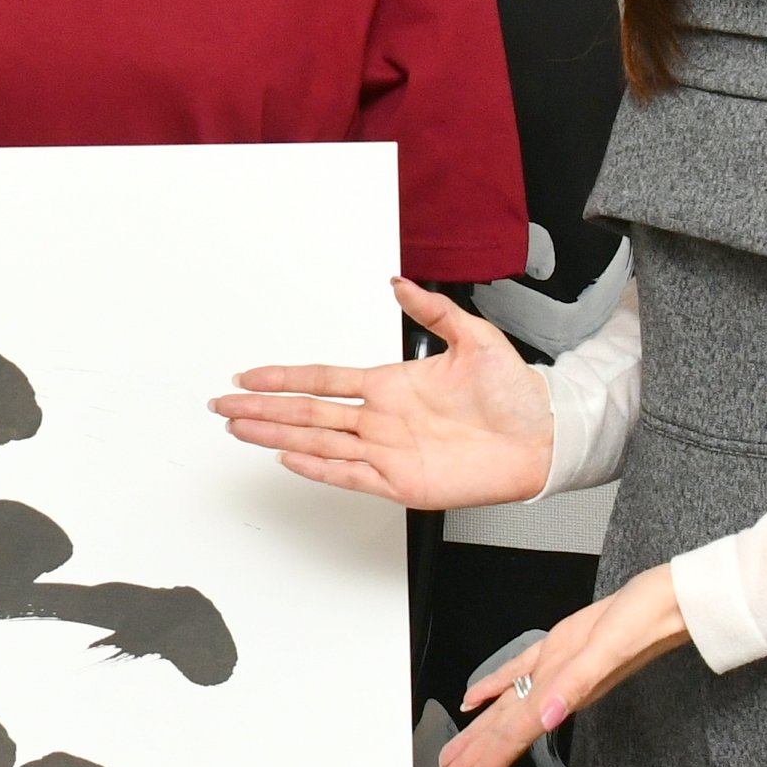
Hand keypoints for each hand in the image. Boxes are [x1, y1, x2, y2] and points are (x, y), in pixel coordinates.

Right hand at [212, 279, 554, 510]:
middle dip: (263, 409)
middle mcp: (382, 420)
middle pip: (308, 413)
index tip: (249, 376)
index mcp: (391, 385)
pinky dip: (319, 468)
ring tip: (239, 428)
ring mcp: (388, 453)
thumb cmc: (514, 393)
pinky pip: (351, 476)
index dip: (284, 377)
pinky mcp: (403, 483)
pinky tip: (289, 457)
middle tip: (222, 405)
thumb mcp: (474, 337)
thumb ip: (434, 310)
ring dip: (277, 435)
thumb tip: (400, 282)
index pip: (323, 380)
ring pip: (319, 443)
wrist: (544, 436)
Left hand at [432, 567, 688, 766]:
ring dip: (477, 736)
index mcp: (560, 693)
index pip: (511, 739)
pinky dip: (493, 688)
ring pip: (505, 710)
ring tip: (453, 758)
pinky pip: (517, 674)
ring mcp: (554, 671)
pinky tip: (475, 699)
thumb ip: (578, 684)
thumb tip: (550, 717)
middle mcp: (553, 689)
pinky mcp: (558, 649)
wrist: (673, 602)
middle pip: (501, 734)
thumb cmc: (646, 622)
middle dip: (471, 765)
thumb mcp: (608, 650)